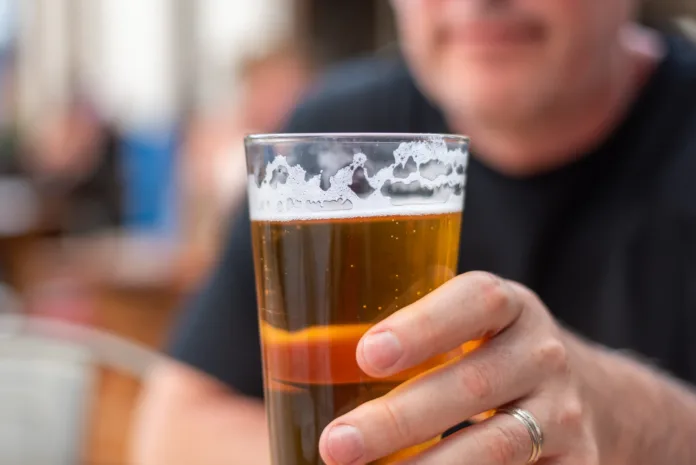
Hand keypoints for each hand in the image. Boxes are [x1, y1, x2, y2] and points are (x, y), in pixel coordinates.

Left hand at [318, 272, 600, 464]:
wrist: (591, 394)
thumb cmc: (493, 353)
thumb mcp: (469, 327)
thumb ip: (411, 335)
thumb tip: (294, 358)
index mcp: (509, 306)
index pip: (476, 301)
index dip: (423, 326)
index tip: (366, 354)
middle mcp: (543, 353)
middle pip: (474, 385)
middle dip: (400, 420)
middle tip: (337, 446)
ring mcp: (565, 412)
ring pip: (498, 446)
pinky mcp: (577, 463)